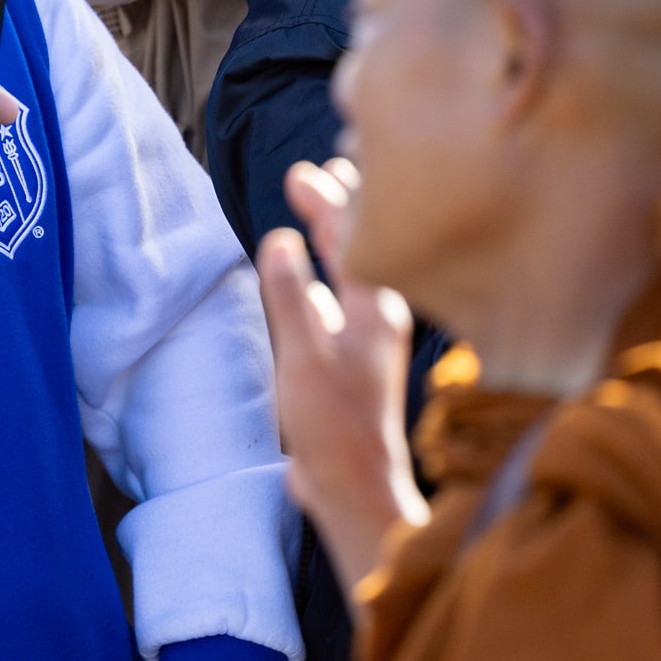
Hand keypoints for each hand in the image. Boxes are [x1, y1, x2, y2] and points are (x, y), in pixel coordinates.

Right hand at [257, 160, 427, 576]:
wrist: (356, 489)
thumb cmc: (334, 426)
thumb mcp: (303, 356)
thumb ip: (289, 296)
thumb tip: (280, 239)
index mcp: (375, 309)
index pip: (354, 238)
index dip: (328, 201)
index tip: (302, 174)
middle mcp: (380, 318)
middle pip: (364, 248)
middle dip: (345, 210)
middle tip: (330, 171)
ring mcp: (369, 342)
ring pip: (354, 274)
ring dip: (336, 243)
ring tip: (321, 216)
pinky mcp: (354, 365)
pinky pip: (341, 303)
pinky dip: (325, 279)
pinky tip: (310, 284)